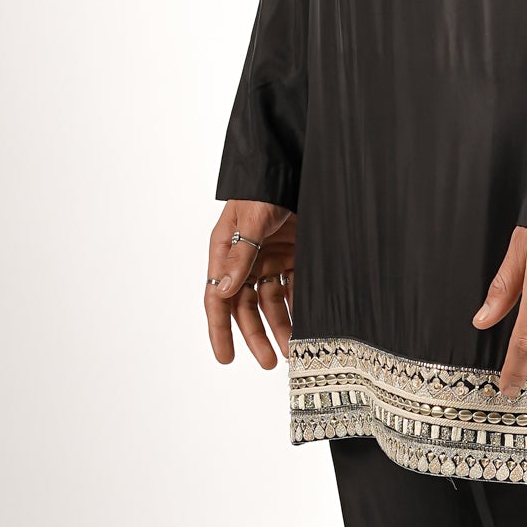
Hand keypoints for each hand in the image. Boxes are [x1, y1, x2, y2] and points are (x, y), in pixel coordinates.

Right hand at [205, 201, 295, 368]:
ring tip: (293, 350)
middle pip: (246, 307)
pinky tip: (308, 322)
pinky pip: (294, 287)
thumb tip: (224, 290)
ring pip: (272, 302)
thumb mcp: (251, 218)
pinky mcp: (293, 255)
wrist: (295, 166)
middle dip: (256, 335)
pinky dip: (299, 305)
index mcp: (225, 251)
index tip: (226, 357)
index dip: (220, 329)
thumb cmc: (265, 186)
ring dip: (281, 325)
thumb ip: (241, 253)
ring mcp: (269, 258)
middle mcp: (245, 260)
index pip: (218, 298)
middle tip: (270, 361)